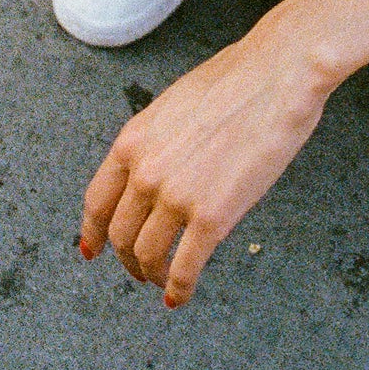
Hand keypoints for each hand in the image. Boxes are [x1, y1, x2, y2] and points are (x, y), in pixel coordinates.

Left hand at [77, 16, 332, 305]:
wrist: (277, 73)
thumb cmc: (236, 81)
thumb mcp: (174, 106)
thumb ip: (157, 144)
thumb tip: (156, 173)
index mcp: (132, 141)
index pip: (97, 201)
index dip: (92, 233)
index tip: (91, 251)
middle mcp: (144, 171)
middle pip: (120, 235)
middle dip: (128, 260)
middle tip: (140, 270)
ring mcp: (176, 196)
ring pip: (147, 256)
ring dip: (151, 276)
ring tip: (162, 283)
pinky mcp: (211, 217)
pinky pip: (184, 268)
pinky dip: (178, 289)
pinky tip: (180, 296)